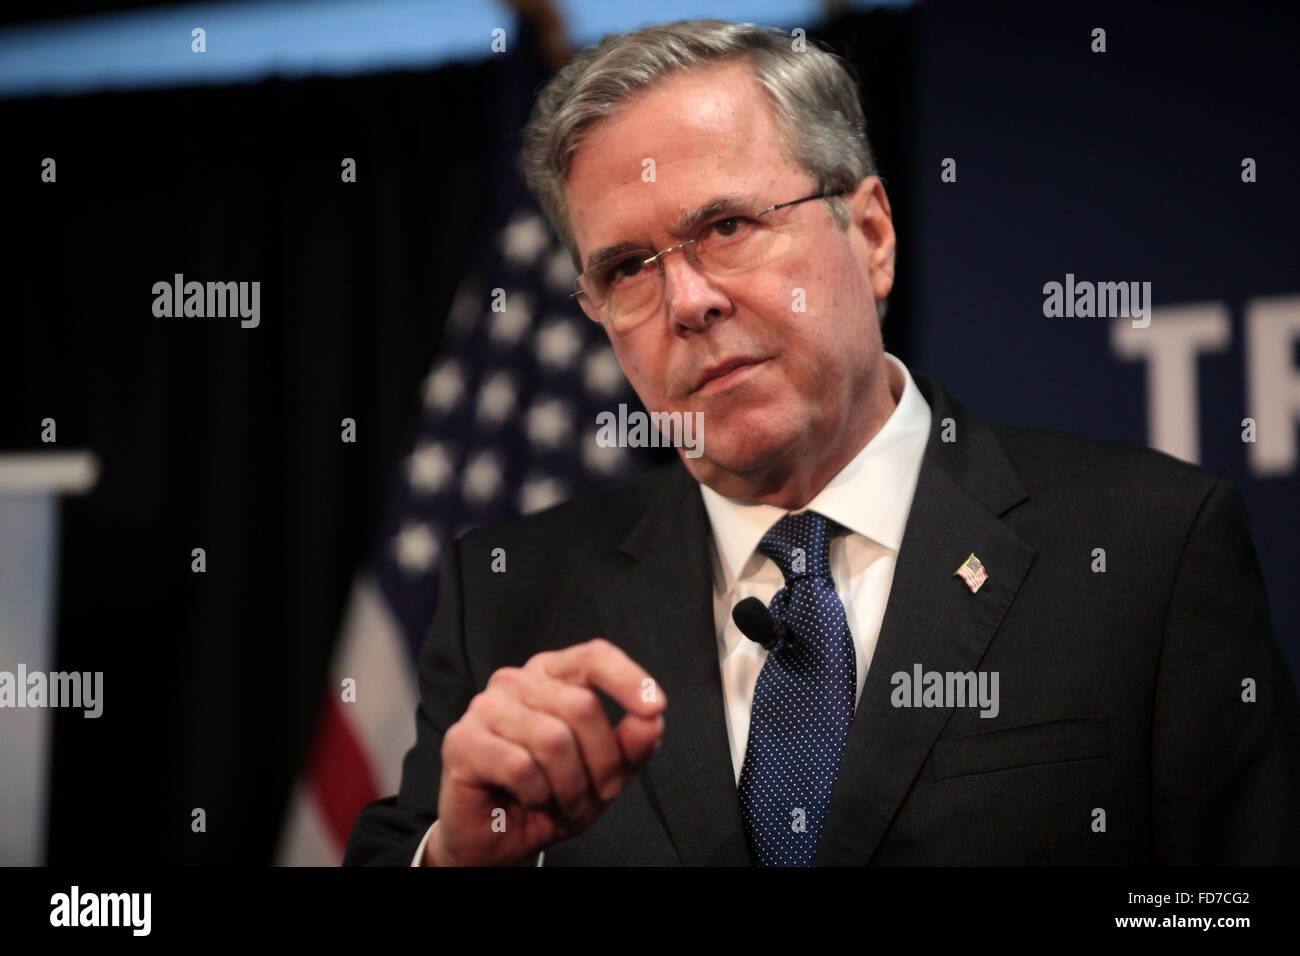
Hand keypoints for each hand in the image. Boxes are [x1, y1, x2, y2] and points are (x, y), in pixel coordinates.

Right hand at [426, 638, 665, 865]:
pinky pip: (520, 765)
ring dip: (569, 786)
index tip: (656, 707)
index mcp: (552, 675)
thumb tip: (653, 718)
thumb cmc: (550, 794)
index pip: (594, 657)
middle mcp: (517, 681)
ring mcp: (485, 706)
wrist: (497, 839)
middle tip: (591, 795)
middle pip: (581, 706)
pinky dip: (536, 792)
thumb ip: (631, 744)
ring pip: (553, 738)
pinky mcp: (462, 740)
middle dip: (600, 763)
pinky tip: (528, 798)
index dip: (628, 678)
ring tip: (560, 801)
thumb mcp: (604, 773)